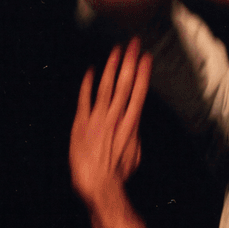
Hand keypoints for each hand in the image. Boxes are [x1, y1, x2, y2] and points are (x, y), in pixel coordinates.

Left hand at [70, 40, 150, 205]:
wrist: (97, 183)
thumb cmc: (117, 174)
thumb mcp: (134, 155)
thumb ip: (134, 136)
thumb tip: (134, 126)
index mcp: (131, 125)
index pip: (139, 93)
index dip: (143, 74)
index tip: (146, 58)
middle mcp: (115, 117)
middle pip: (124, 84)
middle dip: (129, 62)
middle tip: (134, 44)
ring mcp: (98, 118)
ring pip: (106, 86)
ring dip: (111, 67)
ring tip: (116, 50)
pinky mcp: (82, 122)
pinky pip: (85, 98)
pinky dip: (88, 84)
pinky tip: (92, 71)